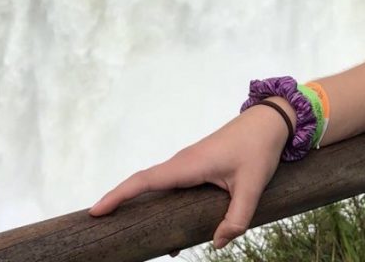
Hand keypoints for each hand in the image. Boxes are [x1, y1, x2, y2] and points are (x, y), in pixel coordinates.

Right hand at [88, 105, 289, 249]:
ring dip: (142, 205)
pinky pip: (172, 186)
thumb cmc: (259, 148)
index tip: (95, 211)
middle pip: (144, 184)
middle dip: (121, 203)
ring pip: (158, 186)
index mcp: (189, 165)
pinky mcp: (197, 166)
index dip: (118, 195)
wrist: (269, 120)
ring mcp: (189, 163)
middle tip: (101, 226)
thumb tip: (217, 243)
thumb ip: (236, 218)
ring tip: (136, 238)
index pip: (145, 180)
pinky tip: (172, 233)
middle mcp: (183, 162)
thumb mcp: (252, 186)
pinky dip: (161, 203)